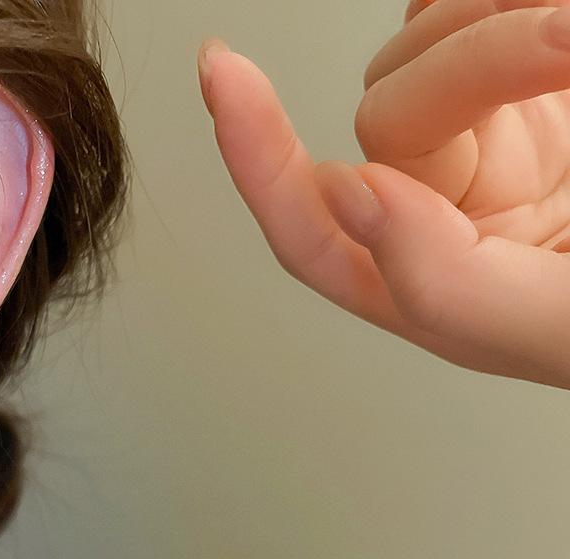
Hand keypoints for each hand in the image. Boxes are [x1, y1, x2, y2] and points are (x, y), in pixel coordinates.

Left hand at [198, 1, 569, 388]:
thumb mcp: (542, 326)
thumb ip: (436, 280)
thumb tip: (349, 192)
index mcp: (420, 288)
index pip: (306, 229)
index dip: (256, 158)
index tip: (223, 72)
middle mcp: (436, 217)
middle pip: (391, 115)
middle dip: (475, 64)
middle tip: (565, 37)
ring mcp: (485, 152)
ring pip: (428, 53)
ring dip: (494, 22)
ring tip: (566, 34)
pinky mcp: (536, 102)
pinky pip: (475, 18)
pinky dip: (498, 6)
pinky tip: (543, 16)